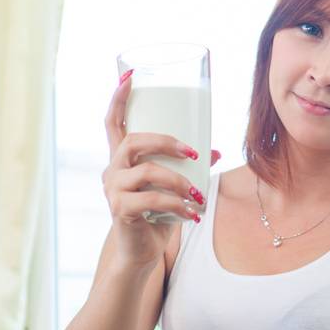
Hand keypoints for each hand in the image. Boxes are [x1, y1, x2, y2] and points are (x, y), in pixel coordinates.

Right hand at [103, 69, 219, 257]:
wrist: (141, 253)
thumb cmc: (156, 216)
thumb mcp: (172, 188)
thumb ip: (188, 169)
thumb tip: (217, 152)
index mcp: (121, 158)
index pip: (113, 122)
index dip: (119, 98)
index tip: (130, 76)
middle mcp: (112, 170)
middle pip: (133, 141)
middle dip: (165, 142)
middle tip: (192, 153)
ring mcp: (113, 190)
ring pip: (146, 172)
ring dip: (178, 180)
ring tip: (198, 193)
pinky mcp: (120, 210)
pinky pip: (151, 200)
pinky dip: (177, 205)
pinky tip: (192, 213)